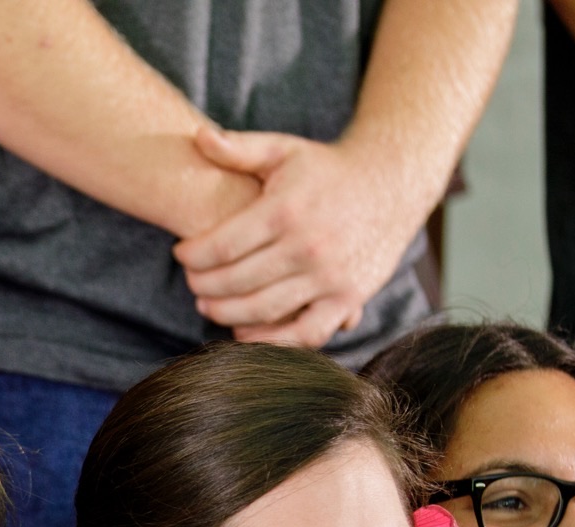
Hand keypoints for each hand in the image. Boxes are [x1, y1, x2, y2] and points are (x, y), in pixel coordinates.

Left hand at [171, 126, 426, 347]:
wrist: (392, 183)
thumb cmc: (327, 169)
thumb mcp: (284, 150)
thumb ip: (239, 148)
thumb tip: (198, 136)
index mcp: (285, 211)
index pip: (220, 246)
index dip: (192, 256)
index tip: (181, 254)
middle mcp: (307, 247)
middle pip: (236, 282)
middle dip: (203, 287)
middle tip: (192, 284)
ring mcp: (329, 277)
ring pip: (263, 311)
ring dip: (227, 315)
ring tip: (210, 306)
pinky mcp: (348, 299)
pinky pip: (304, 335)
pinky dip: (272, 341)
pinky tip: (247, 330)